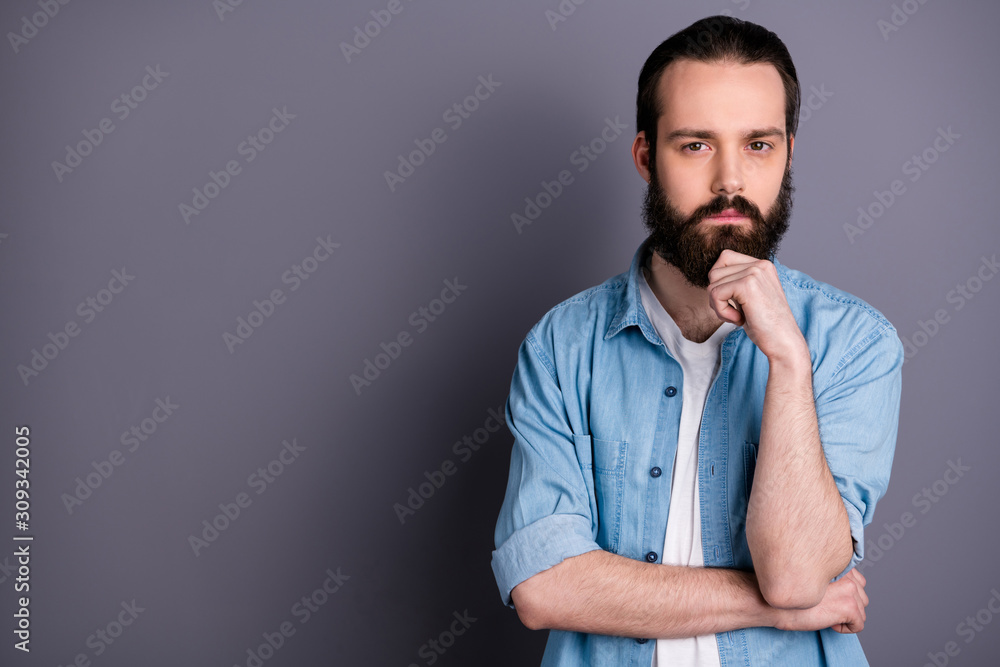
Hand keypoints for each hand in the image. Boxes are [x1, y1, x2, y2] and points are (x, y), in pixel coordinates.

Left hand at [707, 249, 807, 364]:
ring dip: (718, 306)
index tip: (733, 301)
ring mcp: (754, 272)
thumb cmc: (765, 325)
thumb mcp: (749, 297)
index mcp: (762, 265)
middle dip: (716, 296)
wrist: (783, 342)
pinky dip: (721, 311)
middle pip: (715, 272)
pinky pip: (715, 294)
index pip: (725, 258)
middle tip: (733, 312)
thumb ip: (735, 282)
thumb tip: (711, 275)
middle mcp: (759, 264)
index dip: (720, 282)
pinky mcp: (747, 284)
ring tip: (737, 317)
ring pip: (712, 284)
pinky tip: (738, 319)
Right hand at [773, 568, 868, 633]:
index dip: (843, 593)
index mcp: (838, 564)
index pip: (857, 581)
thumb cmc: (786, 591)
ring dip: (846, 617)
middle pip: (862, 597)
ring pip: (861, 611)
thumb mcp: (810, 577)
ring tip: (825, 613)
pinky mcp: (849, 606)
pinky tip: (828, 621)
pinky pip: (858, 625)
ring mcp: (850, 589)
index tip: (827, 598)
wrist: (773, 602)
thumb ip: (828, 576)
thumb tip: (840, 590)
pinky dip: (844, 628)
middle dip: (847, 606)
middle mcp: (847, 574)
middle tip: (825, 606)